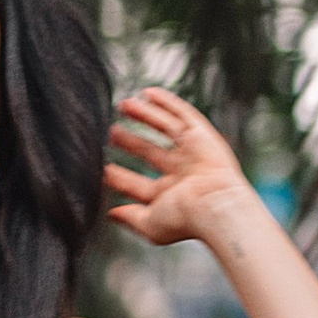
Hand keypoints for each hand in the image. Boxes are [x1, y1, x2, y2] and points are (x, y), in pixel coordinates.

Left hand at [104, 87, 257, 248]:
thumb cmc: (185, 220)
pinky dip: (167, 103)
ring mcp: (192, 152)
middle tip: (112, 132)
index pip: (139, 184)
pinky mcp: (202, 135)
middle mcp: (182, 172)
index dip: (120, 177)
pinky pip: (182, 114)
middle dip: (131, 142)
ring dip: (145, 116)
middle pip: (151, 152)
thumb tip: (110, 214)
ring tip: (124, 105)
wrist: (215, 206)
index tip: (103, 169)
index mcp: (170, 196)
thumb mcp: (150, 224)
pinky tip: (149, 93)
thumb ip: (129, 218)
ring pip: (164, 129)